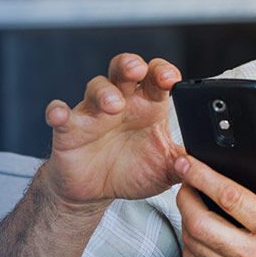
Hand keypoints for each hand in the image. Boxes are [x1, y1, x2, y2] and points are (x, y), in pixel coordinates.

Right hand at [42, 53, 184, 208]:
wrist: (97, 191)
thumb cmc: (133, 171)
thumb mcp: (165, 171)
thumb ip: (183, 165)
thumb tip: (198, 164)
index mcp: (148, 106)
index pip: (157, 79)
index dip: (164, 73)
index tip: (172, 79)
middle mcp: (122, 103)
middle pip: (124, 71)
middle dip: (131, 65)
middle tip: (138, 70)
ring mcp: (94, 113)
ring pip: (96, 88)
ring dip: (104, 93)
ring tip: (113, 105)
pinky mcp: (69, 130)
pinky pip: (60, 114)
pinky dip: (57, 111)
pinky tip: (60, 114)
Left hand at [175, 145, 255, 256]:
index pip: (230, 198)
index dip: (203, 176)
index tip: (189, 163)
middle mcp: (255, 256)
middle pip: (200, 224)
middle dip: (185, 196)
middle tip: (184, 180)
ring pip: (193, 245)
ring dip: (185, 218)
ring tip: (191, 201)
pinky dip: (191, 242)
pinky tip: (199, 229)